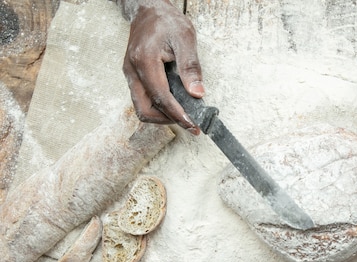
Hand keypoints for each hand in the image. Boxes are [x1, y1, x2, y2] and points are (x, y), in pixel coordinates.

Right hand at [123, 0, 203, 133]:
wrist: (149, 10)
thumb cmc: (166, 21)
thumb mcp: (185, 39)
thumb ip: (191, 67)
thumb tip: (197, 93)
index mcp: (144, 61)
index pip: (160, 97)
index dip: (177, 115)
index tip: (193, 125)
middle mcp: (132, 71)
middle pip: (145, 110)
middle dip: (167, 120)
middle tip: (189, 122)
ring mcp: (130, 75)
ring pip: (142, 108)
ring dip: (162, 116)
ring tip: (183, 114)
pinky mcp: (133, 77)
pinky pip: (143, 100)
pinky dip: (158, 107)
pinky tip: (174, 104)